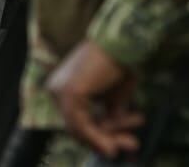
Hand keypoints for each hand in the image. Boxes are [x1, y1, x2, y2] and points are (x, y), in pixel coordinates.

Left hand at [46, 40, 142, 158]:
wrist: (122, 42)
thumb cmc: (119, 63)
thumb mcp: (113, 95)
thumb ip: (108, 113)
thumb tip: (110, 139)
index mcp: (62, 87)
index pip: (77, 121)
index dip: (101, 135)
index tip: (128, 140)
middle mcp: (55, 89)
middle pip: (77, 127)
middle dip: (106, 139)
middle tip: (133, 146)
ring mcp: (59, 91)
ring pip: (80, 130)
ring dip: (108, 138)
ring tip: (133, 143)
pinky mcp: (69, 93)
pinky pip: (82, 126)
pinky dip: (99, 138)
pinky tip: (114, 146)